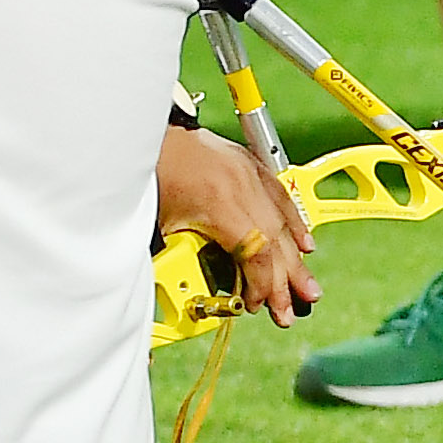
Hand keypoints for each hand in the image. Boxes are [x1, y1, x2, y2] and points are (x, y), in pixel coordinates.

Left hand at [157, 121, 316, 326]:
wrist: (134, 132)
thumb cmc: (143, 172)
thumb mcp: (157, 224)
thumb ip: (178, 257)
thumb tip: (189, 288)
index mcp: (219, 202)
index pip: (256, 253)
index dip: (261, 284)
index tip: (255, 304)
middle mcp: (240, 185)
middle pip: (275, 240)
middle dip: (285, 281)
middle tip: (291, 310)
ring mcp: (246, 171)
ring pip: (282, 219)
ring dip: (295, 256)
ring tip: (307, 287)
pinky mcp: (244, 162)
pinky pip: (278, 195)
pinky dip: (293, 221)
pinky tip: (303, 243)